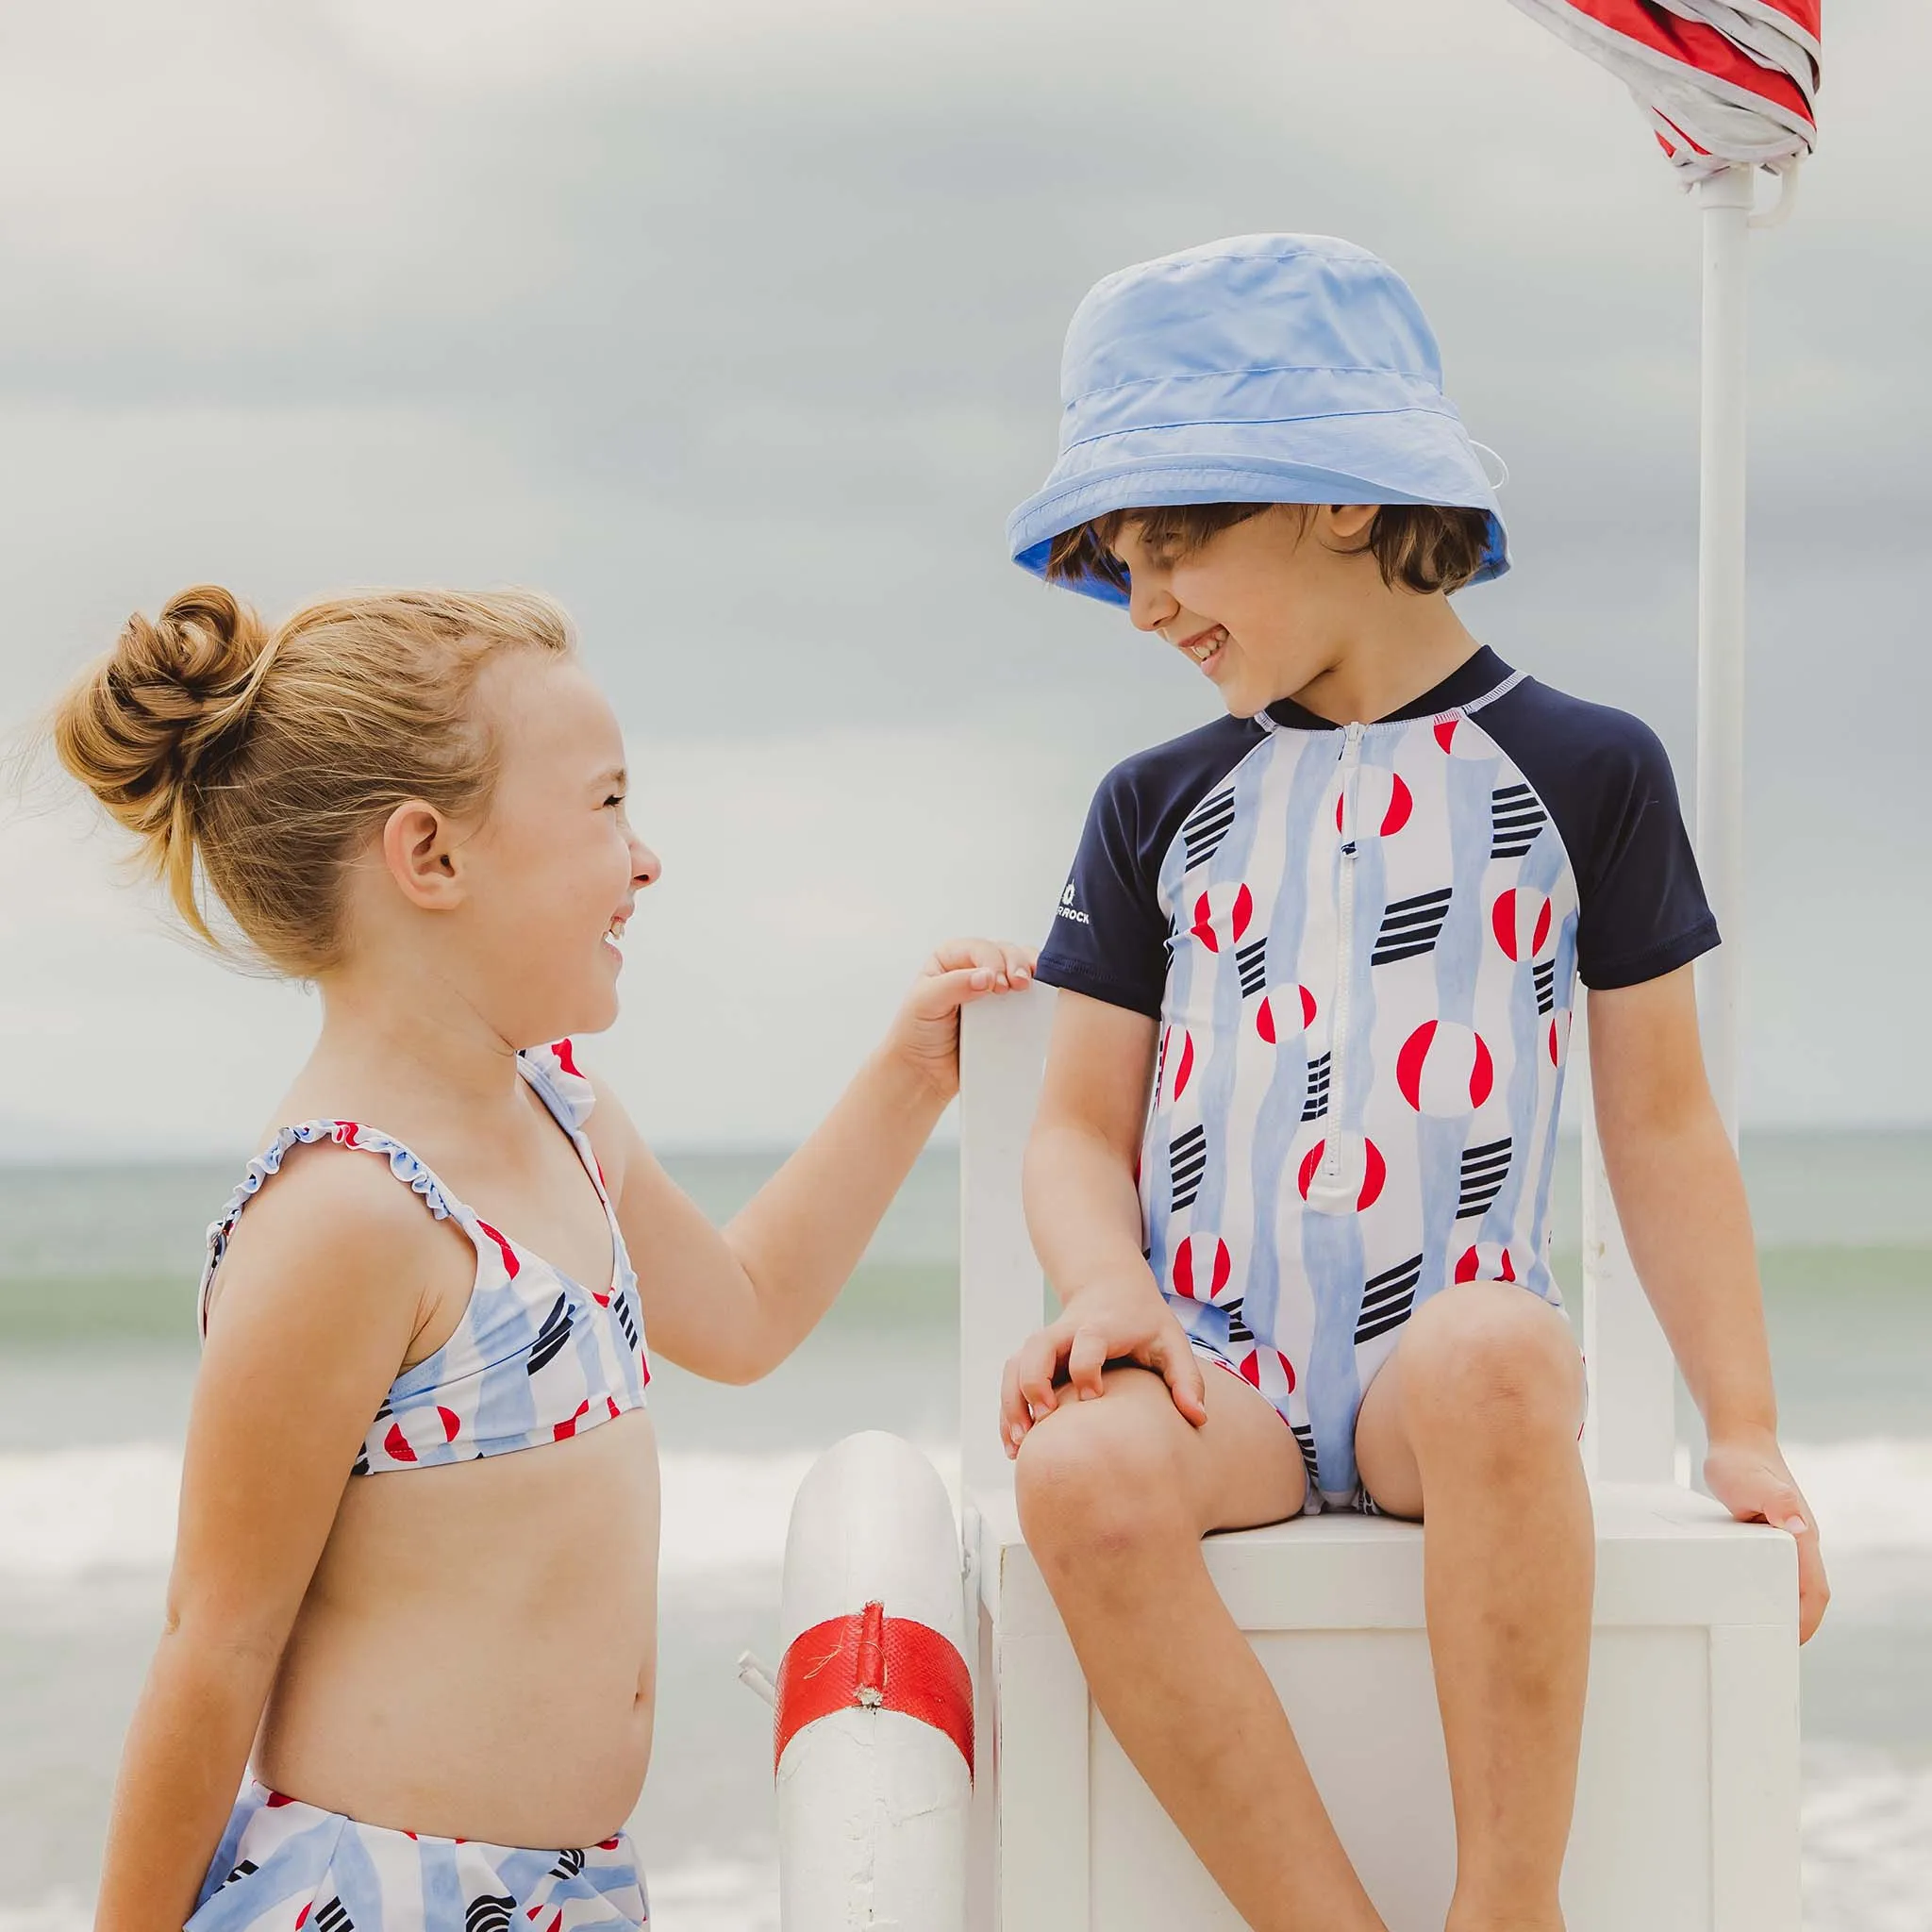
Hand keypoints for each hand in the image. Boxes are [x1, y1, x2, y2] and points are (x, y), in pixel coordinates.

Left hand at [887, 937, 1036, 1103]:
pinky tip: (1037, 999)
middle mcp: (972, 969)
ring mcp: (991, 990)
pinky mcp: (1005, 1012)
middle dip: (1016, 964)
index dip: (992, 961)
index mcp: (949, 959)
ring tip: (1029, 988)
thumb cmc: (916, 1034)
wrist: (925, 1073)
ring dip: (1030, 974)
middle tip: (1019, 984)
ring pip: (1020, 969)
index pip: (978, 948)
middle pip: (1004, 952)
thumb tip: (987, 976)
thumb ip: (954, 985)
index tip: (997, 984)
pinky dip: (1035, 994)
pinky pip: (1025, 996)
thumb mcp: (925, 1002)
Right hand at [1000, 1282, 1207, 1456]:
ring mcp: (1048, 1344)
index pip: (1086, 1341)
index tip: (1093, 1399)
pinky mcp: (1036, 1358)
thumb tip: (1198, 1419)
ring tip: (1019, 1445)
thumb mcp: (1172, 1341)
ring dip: (1012, 1401)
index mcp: (1102, 1325)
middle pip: (1038, 1347)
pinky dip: (1008, 1410)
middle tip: (1045, 1419)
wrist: (1111, 1287)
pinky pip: (1011, 1379)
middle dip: (1034, 1381)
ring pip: (1016, 1363)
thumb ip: (1186, 1378)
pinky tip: (1014, 1446)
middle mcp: (1067, 1331)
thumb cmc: (1145, 1321)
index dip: (1086, 1367)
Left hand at [1704, 1428, 1829, 1641]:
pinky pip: (1779, 1567)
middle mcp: (1799, 1537)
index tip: (1793, 1643)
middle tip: (1776, 1647)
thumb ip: (1776, 1502)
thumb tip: (1797, 1528)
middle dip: (1799, 1623)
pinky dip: (1773, 1588)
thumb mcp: (1752, 1483)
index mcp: (1800, 1534)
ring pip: (1795, 1581)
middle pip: (1809, 1592)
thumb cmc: (1741, 1461)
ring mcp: (1787, 1534)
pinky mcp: (1772, 1531)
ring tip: (1765, 1631)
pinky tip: (1754, 1596)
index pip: (1813, 1589)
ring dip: (1787, 1607)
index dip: (1806, 1621)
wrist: (1738, 1439)